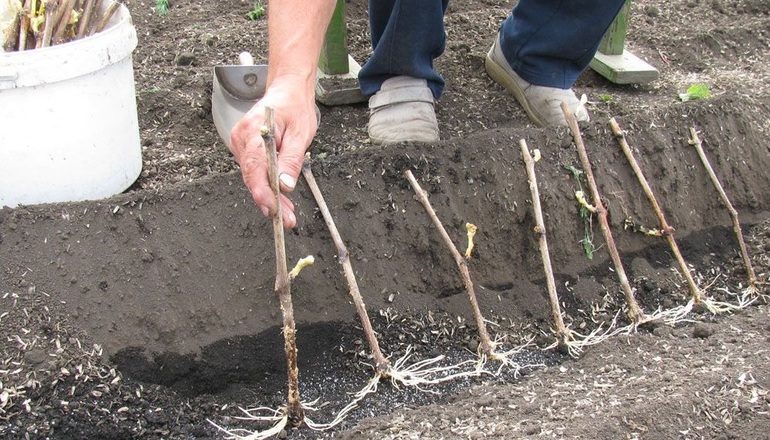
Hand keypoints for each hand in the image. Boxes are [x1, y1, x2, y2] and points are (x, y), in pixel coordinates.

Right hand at [230, 76, 317, 227]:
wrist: (287, 91)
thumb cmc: (295, 107)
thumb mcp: (301, 133)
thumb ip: (291, 159)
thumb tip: (285, 185)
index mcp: (254, 130)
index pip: (254, 167)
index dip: (262, 192)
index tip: (272, 209)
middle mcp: (241, 138)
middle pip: (252, 177)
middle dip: (270, 201)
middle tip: (287, 220)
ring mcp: (240, 144)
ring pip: (253, 179)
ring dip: (270, 198)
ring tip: (287, 215)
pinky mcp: (245, 150)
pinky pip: (255, 173)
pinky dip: (268, 187)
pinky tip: (280, 200)